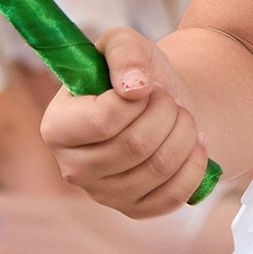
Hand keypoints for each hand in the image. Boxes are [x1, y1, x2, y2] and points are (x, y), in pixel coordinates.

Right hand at [39, 28, 210, 218]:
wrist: (162, 103)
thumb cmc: (136, 74)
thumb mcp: (125, 43)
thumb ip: (123, 53)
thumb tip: (133, 87)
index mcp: (57, 127)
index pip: (102, 120)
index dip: (137, 99)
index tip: (147, 86)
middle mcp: (73, 167)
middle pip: (135, 146)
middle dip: (167, 112)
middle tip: (169, 100)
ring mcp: (103, 194)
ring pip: (159, 168)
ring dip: (185, 132)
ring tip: (181, 117)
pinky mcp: (134, 210)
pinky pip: (174, 196)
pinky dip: (195, 164)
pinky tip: (195, 144)